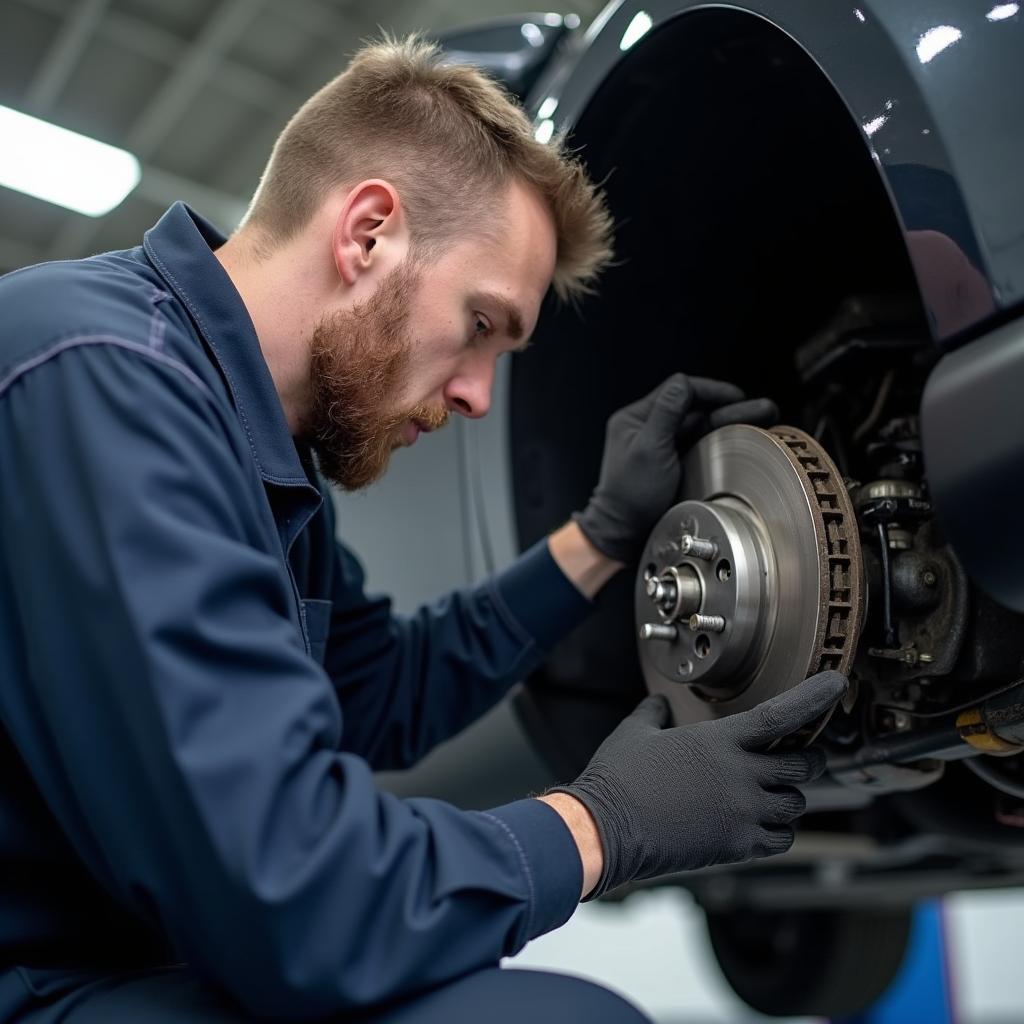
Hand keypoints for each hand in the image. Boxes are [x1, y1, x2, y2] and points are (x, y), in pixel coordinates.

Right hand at [550, 671, 846, 898]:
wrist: (607, 830)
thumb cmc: (618, 779)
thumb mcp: (634, 734)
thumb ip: (653, 713)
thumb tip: (658, 702)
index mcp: (719, 741)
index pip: (782, 715)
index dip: (814, 698)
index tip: (836, 685)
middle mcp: (740, 775)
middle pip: (802, 765)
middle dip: (808, 759)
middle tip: (802, 756)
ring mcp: (742, 812)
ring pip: (795, 804)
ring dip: (789, 796)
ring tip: (773, 793)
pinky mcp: (738, 845)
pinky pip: (781, 838)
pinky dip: (779, 830)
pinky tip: (761, 823)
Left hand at [573, 373, 776, 562]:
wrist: (625, 533)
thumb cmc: (630, 497)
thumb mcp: (648, 450)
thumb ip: (665, 414)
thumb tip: (682, 384)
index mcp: (636, 418)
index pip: (679, 391)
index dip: (710, 391)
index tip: (735, 397)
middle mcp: (651, 427)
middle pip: (696, 408)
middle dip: (731, 406)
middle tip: (764, 409)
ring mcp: (665, 444)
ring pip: (703, 425)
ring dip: (733, 421)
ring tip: (765, 418)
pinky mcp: (676, 462)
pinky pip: (703, 443)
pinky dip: (724, 438)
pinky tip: (746, 437)